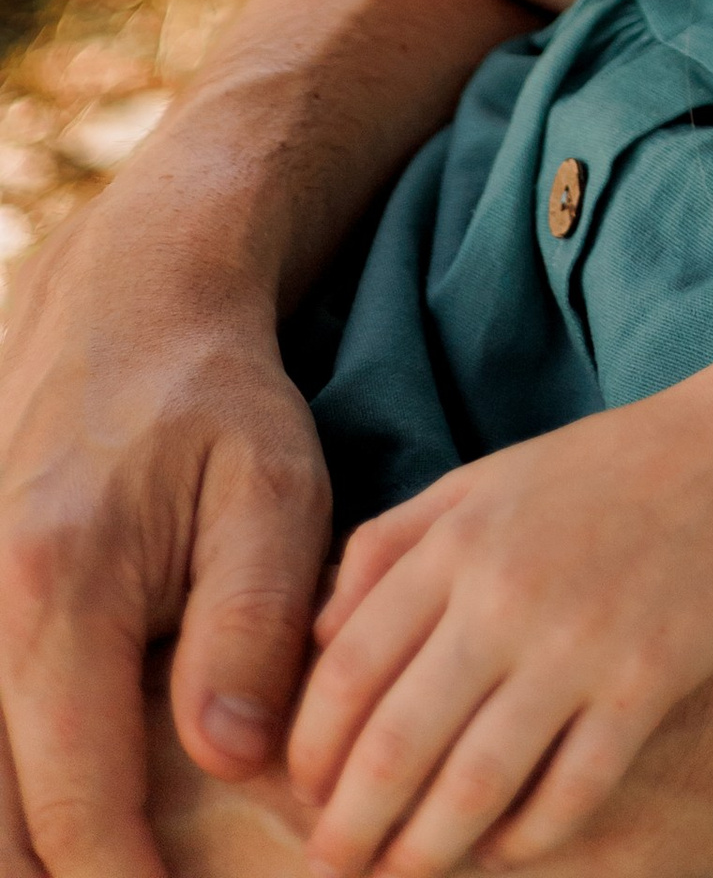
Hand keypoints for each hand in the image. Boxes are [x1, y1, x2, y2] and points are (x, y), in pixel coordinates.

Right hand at [0, 207, 329, 877]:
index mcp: (56, 596)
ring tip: (124, 868)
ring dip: (33, 852)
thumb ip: (253, 627)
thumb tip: (234, 762)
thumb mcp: (275, 493)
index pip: (78, 814)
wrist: (128, 303)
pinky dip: (9, 797)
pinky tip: (62, 821)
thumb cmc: (219, 401)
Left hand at [286, 379, 712, 877]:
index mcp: (456, 543)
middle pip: (393, 745)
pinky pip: (571, 790)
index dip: (309, 754)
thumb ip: (390, 547)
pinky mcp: (647, 682)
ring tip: (407, 873)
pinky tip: (508, 848)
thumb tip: (314, 639)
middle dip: (349, 827)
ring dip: (425, 849)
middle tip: (333, 864)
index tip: (304, 796)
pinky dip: (528, 836)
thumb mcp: (481, 480)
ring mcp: (579, 642)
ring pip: (474, 784)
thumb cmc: (602, 470)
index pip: (344, 675)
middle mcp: (505, 596)